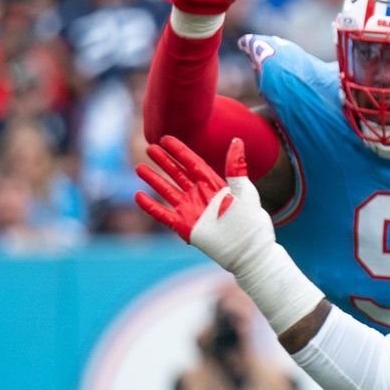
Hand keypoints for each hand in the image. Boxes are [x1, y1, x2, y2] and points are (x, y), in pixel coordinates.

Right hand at [135, 136, 274, 270]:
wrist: (249, 251)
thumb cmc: (250, 221)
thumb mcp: (244, 191)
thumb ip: (236, 167)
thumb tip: (236, 140)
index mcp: (213, 184)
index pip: (192, 163)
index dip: (179, 151)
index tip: (165, 139)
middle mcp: (199, 195)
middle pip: (177, 174)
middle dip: (163, 162)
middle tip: (149, 148)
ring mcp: (191, 211)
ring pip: (167, 191)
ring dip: (153, 180)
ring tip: (139, 168)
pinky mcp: (185, 227)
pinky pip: (163, 214)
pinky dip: (151, 206)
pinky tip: (138, 196)